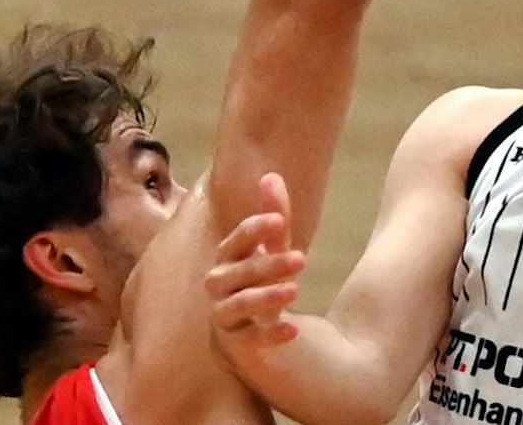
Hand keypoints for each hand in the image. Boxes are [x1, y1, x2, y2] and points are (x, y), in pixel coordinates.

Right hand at [208, 173, 306, 353]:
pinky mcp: (233, 346)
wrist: (252, 338)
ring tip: (295, 290)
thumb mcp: (274, 250)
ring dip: (265, 297)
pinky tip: (294, 329)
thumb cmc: (261, 284)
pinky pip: (247, 341)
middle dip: (267, 263)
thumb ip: (274, 217)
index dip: (253, 230)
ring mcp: (223, 317)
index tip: (278, 221)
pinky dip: (269, 335)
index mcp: (228, 259)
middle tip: (303, 259)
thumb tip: (270, 176)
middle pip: (237, 273)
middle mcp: (219, 286)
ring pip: (237, 305)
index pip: (235, 241)